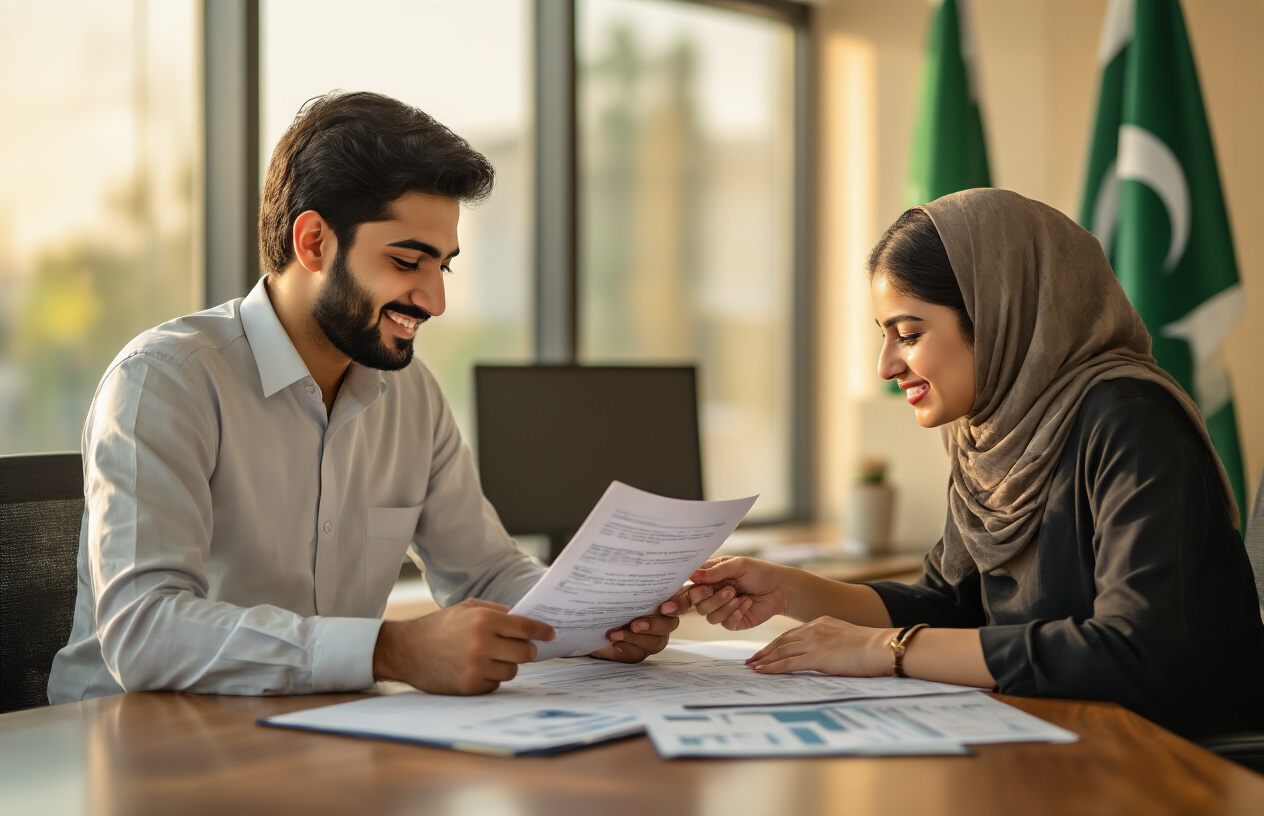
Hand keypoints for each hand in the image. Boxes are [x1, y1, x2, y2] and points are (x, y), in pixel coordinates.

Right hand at [372, 599, 555, 694]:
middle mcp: (482, 644)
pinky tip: (476, 668)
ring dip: (507, 664)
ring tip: (490, 656)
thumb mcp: (468, 608)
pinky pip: (496, 684)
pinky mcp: (470, 687)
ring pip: (513, 671)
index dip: (542, 631)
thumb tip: (527, 618)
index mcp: (484, 620)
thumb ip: (498, 611)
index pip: (526, 628)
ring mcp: (476, 668)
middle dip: (527, 650)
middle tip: (521, 647)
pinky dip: (492, 677)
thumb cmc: (439, 626)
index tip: (551, 634)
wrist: (407, 650)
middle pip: (526, 653)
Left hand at [589, 586, 688, 662]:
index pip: (678, 601)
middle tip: (635, 624)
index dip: (676, 605)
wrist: (594, 623)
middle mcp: (661, 620)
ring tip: (615, 634)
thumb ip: (631, 584)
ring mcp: (652, 638)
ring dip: (634, 638)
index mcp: (661, 601)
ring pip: (654, 642)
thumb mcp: (621, 590)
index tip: (665, 606)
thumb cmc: (612, 601)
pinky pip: (639, 653)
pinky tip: (616, 644)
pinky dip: (626, 648)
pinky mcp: (639, 652)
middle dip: (653, 625)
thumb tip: (630, 564)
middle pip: (669, 624)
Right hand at [685, 556, 794, 629]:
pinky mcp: (733, 621)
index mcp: (711, 578)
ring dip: (724, 606)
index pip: (691, 586)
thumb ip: (715, 571)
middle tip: (728, 590)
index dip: (691, 589)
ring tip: (738, 596)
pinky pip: (725, 623)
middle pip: (697, 604)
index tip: (702, 586)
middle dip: (710, 598)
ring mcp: (723, 609)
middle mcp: (714, 594)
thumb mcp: (738, 565)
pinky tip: (746, 603)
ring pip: (709, 616)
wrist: (781, 588)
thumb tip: (693, 575)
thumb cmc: (760, 572)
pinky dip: (735, 613)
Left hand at [746, 617, 894, 676]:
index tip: (766, 651)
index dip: (777, 643)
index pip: (792, 634)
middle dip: (765, 651)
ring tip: (752, 667)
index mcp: (822, 623)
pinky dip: (772, 668)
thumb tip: (830, 653)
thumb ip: (834, 642)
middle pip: (782, 641)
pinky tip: (762, 672)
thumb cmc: (872, 647)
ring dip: (764, 660)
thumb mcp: (848, 638)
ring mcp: (814, 643)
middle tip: (751, 659)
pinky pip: (787, 664)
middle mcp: (814, 629)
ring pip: (781, 651)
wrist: (882, 647)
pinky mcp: (816, 657)